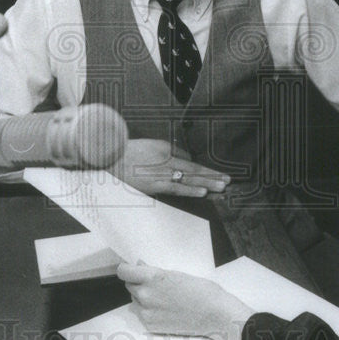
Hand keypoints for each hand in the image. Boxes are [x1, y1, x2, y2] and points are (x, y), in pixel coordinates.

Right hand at [109, 139, 229, 196]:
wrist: (110, 158)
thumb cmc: (130, 153)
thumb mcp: (153, 147)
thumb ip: (171, 154)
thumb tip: (187, 162)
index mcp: (167, 151)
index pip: (192, 163)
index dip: (208, 170)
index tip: (221, 175)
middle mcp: (167, 160)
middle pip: (194, 169)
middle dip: (212, 176)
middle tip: (228, 181)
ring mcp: (161, 173)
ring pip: (189, 178)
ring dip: (207, 183)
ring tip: (222, 187)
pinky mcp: (154, 184)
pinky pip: (176, 188)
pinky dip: (190, 189)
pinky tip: (202, 192)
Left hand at [118, 263, 253, 339]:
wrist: (215, 315)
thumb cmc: (201, 290)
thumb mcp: (177, 274)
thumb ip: (154, 271)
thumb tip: (140, 266)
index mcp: (153, 277)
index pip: (124, 271)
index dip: (127, 269)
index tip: (131, 269)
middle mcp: (146, 294)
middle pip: (129, 285)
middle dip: (138, 283)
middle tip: (155, 285)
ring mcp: (147, 312)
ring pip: (135, 300)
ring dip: (142, 297)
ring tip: (163, 299)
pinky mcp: (150, 326)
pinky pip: (142, 314)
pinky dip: (148, 310)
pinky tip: (165, 310)